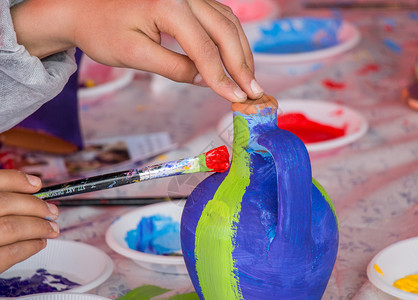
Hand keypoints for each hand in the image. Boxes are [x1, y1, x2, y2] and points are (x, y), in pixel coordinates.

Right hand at [0, 170, 58, 272]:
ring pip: (12, 228)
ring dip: (38, 227)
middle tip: (51, 211)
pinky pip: (10, 253)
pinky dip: (29, 246)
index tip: (36, 184)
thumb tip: (28, 190)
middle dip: (35, 206)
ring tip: (51, 228)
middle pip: (6, 204)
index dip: (17, 180)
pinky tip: (39, 243)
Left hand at [11, 0, 263, 102]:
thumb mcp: (134, 55)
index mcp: (169, 5)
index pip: (205, 49)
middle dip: (242, 65)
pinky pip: (221, 17)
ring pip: (229, 23)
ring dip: (242, 52)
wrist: (84, 7)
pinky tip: (237, 57)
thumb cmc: (102, 30)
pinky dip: (232, 39)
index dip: (222, 78)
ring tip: (249, 79)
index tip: (237, 98)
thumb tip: (205, 80)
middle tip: (253, 91)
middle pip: (226, 31)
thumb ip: (173, 67)